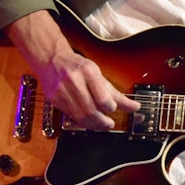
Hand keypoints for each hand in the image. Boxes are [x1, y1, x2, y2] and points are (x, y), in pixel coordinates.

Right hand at [5, 10, 139, 129]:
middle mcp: (74, 80)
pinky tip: (88, 122)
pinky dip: (82, 121)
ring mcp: (62, 91)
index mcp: (88, 71)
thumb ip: (113, 91)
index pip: (102, 97)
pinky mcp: (55, 99)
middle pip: (90, 109)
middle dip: (102, 121)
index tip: (115, 109)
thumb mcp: (97, 72)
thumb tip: (132, 106)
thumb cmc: (78, 66)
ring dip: (93, 124)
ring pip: (80, 116)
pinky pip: (71, 116)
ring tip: (101, 125)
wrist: (52, 59)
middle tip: (110, 124)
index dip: (110, 107)